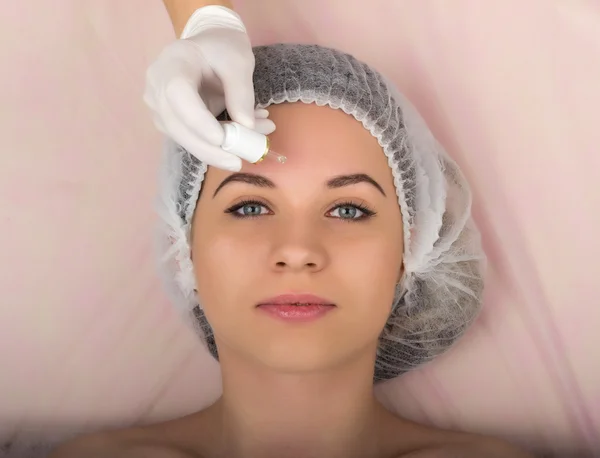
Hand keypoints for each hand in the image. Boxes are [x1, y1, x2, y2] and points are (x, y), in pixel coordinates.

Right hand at [144, 6, 274, 170]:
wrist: (210, 47)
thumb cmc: (223, 49)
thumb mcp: (239, 62)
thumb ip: (242, 92)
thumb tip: (247, 128)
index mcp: (173, 63)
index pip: (177, 94)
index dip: (197, 120)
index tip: (220, 139)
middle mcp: (157, 87)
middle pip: (176, 124)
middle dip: (207, 148)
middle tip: (236, 162)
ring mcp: (159, 107)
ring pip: (181, 138)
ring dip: (214, 151)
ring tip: (248, 149)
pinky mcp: (169, 121)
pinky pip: (189, 139)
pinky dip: (214, 147)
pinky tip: (238, 144)